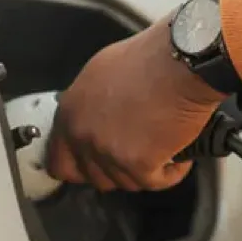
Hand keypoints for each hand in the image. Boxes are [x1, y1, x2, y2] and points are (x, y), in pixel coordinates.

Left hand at [44, 16, 226, 191]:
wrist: (182, 63)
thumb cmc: (152, 58)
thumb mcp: (103, 72)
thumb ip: (91, 105)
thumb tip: (99, 119)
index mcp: (70, 113)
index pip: (60, 160)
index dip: (81, 166)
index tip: (97, 165)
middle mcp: (84, 136)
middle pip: (94, 177)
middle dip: (117, 169)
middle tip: (138, 155)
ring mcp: (109, 153)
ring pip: (126, 182)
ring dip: (147, 170)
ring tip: (164, 147)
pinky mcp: (139, 164)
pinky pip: (156, 182)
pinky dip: (171, 172)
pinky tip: (179, 156)